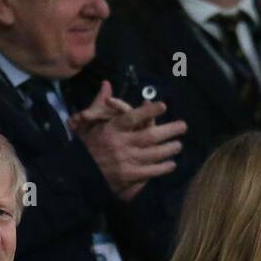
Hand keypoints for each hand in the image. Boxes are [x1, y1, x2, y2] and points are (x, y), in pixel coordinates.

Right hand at [74, 82, 185, 201]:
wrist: (77, 174)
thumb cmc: (85, 146)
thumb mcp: (89, 123)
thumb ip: (100, 104)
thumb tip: (107, 84)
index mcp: (111, 129)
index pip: (132, 117)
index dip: (148, 111)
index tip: (163, 105)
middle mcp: (121, 144)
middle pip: (150, 136)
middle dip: (169, 130)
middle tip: (183, 126)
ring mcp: (126, 161)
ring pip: (154, 153)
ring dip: (169, 149)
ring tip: (179, 145)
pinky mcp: (128, 176)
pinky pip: (150, 171)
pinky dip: (162, 168)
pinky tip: (171, 164)